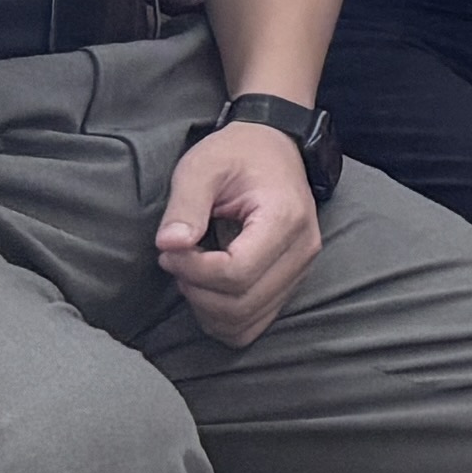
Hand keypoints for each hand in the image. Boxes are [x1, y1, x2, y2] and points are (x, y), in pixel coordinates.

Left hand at [153, 119, 321, 346]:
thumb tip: (169, 246)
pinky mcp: (292, 282)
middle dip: (196, 291)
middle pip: (241, 304)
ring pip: (247, 322)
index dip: (193, 270)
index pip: (237, 273)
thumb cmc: (237, 154)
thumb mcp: (202, 166)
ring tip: (192, 273)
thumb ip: (185, 205)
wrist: (274, 148)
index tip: (169, 250)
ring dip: (207, 309)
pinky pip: (254, 324)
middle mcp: (302, 250)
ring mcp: (301, 270)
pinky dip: (223, 318)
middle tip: (176, 261)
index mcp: (285, 218)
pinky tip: (208, 289)